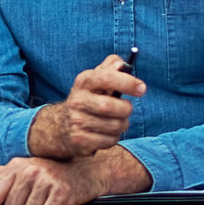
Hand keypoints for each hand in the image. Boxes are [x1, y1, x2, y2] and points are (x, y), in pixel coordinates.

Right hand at [27, 54, 144, 159]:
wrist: (61, 125)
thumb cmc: (89, 98)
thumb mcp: (96, 80)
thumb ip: (110, 68)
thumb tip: (121, 63)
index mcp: (84, 81)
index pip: (106, 78)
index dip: (127, 82)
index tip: (142, 89)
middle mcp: (77, 100)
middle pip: (111, 106)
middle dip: (125, 109)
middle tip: (125, 109)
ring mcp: (76, 121)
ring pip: (115, 126)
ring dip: (122, 124)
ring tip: (115, 121)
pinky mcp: (79, 140)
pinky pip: (110, 140)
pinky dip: (114, 137)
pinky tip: (106, 132)